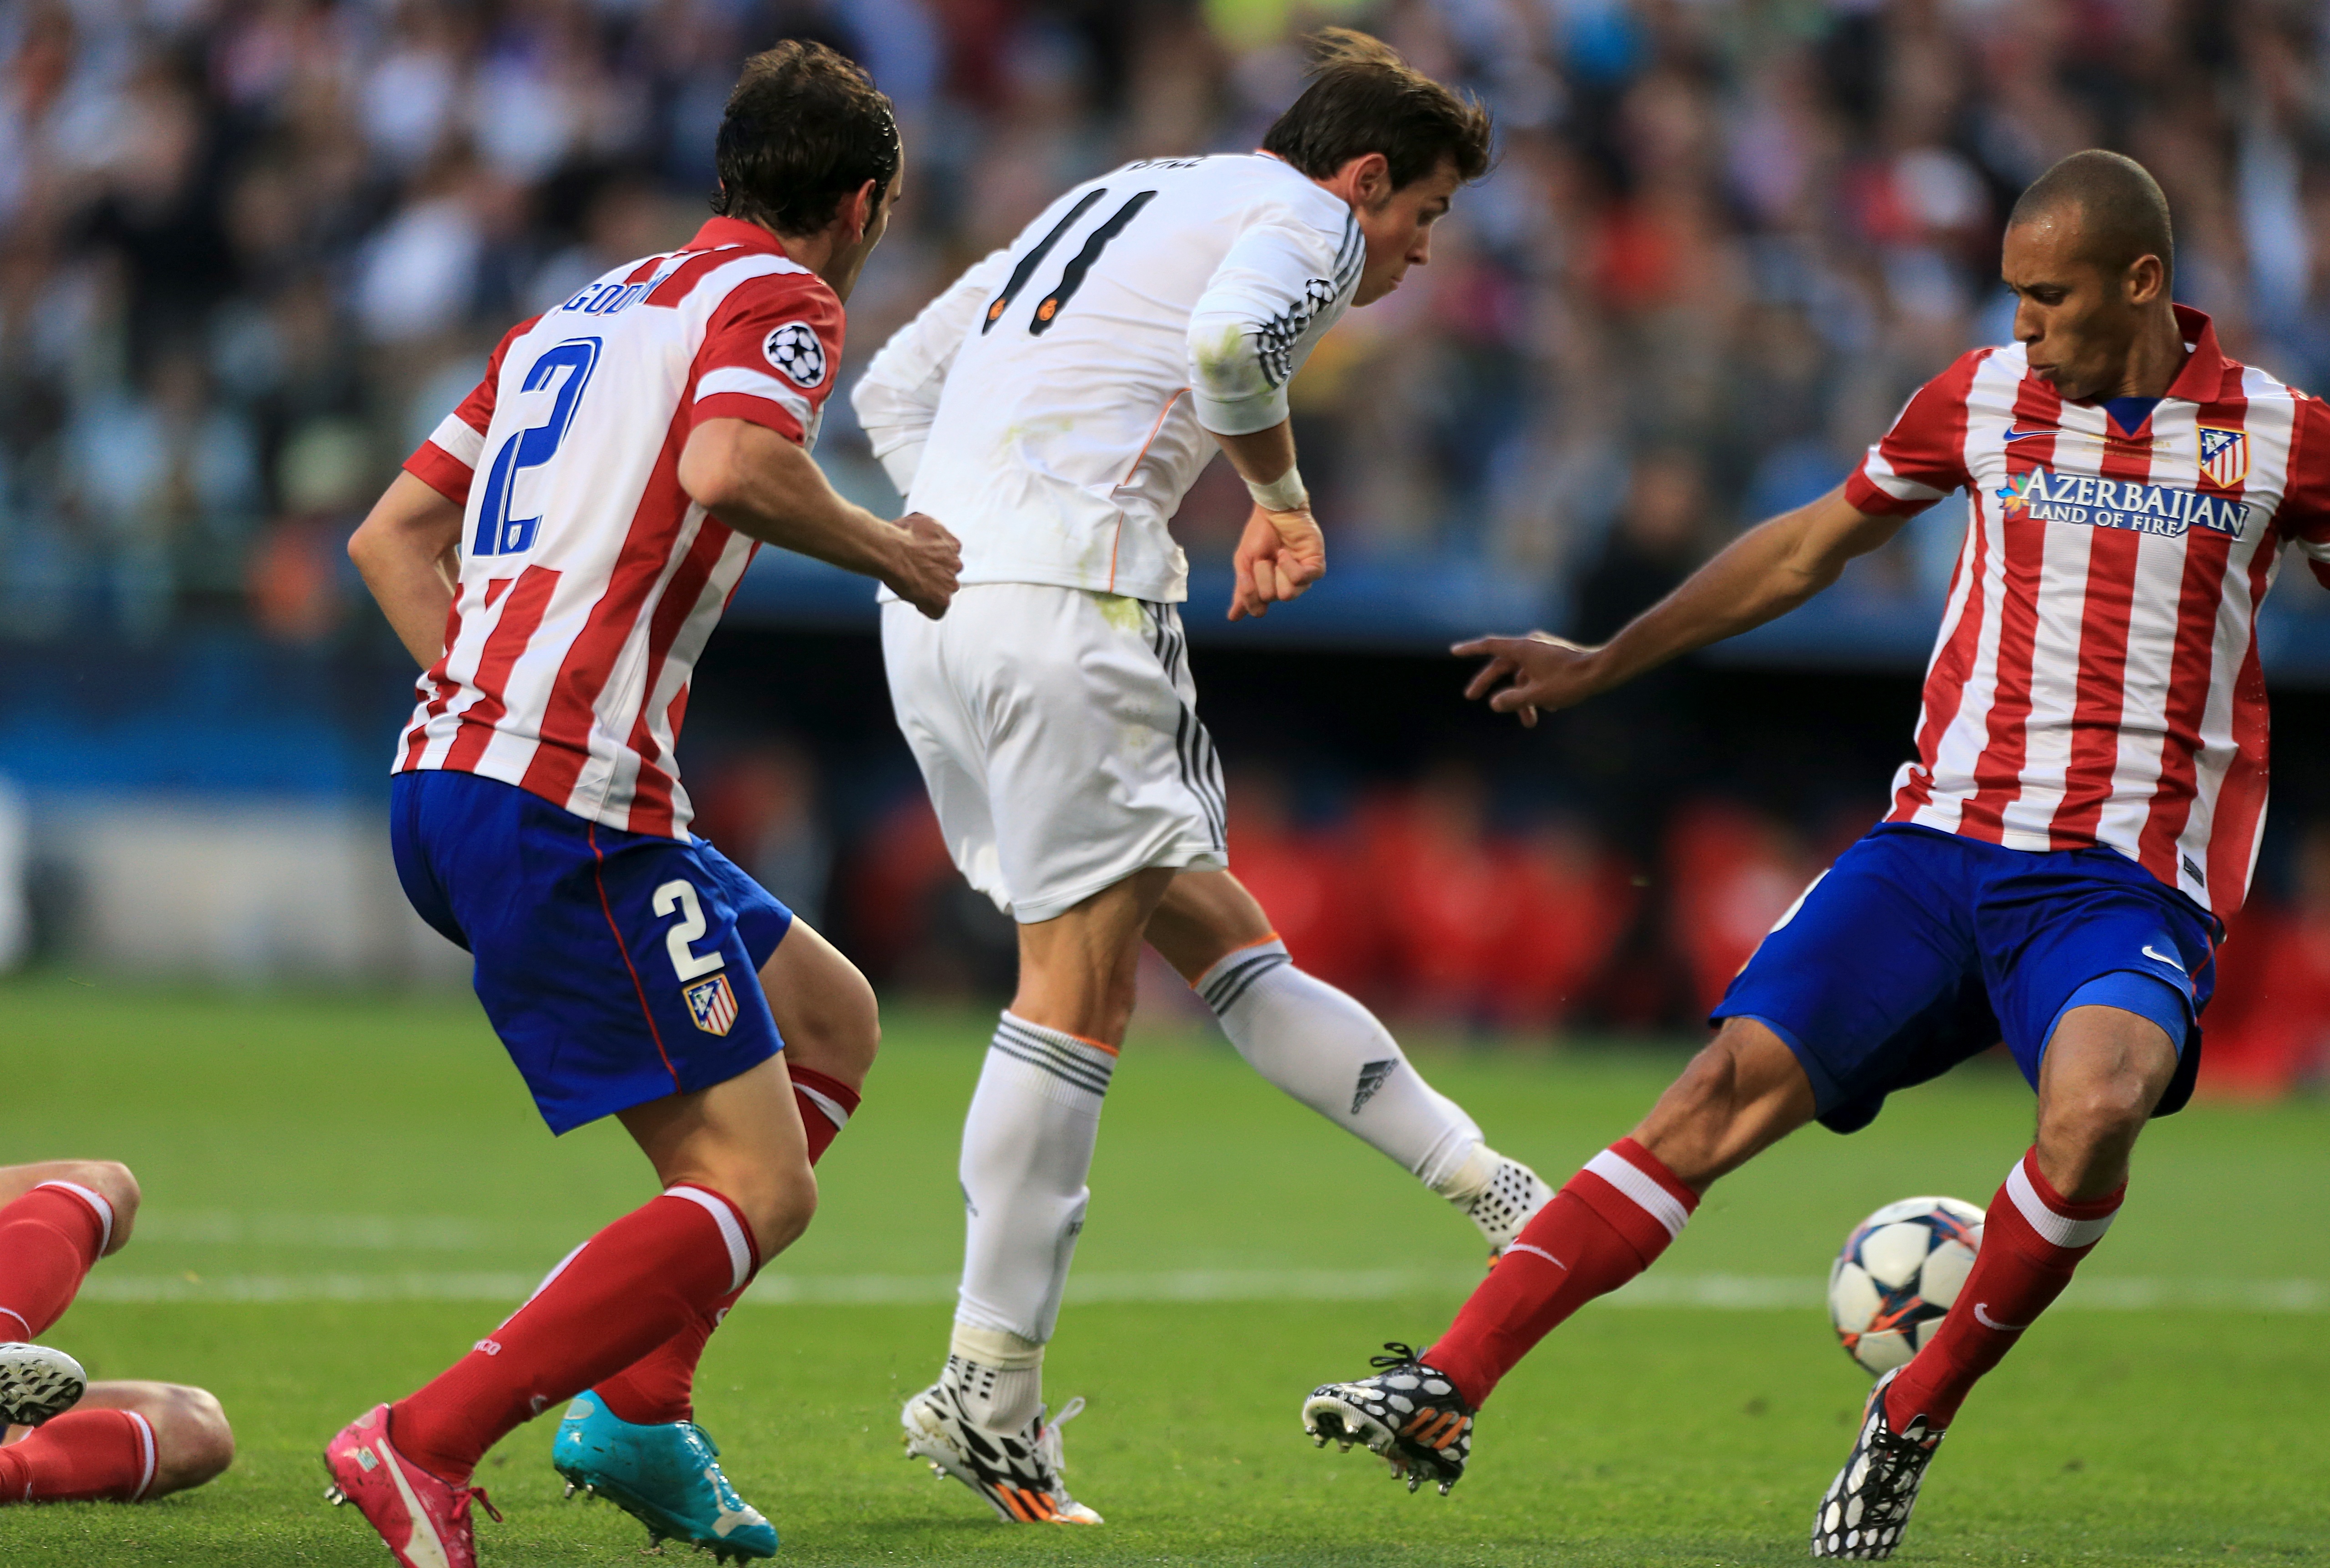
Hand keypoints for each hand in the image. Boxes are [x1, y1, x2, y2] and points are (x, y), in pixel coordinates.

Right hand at [886, 511, 961, 618]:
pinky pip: (937, 611)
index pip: (949, 557)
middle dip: (934, 576)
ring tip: (911, 585)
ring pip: (943, 592)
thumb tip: (928, 535)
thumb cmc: (901, 534)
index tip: (921, 561)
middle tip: (914, 574)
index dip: (933, 561)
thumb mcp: (922, 521)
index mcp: (953, 545)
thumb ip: (932, 531)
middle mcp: (956, 564)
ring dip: (930, 591)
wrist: (891, 550)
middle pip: (947, 576)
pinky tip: (916, 600)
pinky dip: (927, 609)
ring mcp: (950, 583)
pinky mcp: (942, 599)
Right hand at [1229, 504, 1324, 620]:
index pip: (1259, 607)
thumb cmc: (1260, 534)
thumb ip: (1242, 590)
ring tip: (1276, 554)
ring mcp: (1302, 577)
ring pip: (1286, 594)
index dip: (1250, 601)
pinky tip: (1285, 553)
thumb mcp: (1244, 563)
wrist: (1274, 510)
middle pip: (1270, 598)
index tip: (1243, 586)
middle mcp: (1285, 585)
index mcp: (1269, 586)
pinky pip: (1300, 579)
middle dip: (1261, 575)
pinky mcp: (1315, 567)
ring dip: (1274, 572)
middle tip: (1264, 557)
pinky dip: (1289, 566)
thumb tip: (1233, 618)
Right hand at [1452, 631, 1605, 727]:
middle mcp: (1531, 646)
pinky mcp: (1555, 659)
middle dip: (1488, 683)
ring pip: (1522, 675)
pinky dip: (1536, 691)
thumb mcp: (1538, 694)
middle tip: (1472, 697)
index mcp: (1522, 649)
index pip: (1489, 646)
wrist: (1603, 671)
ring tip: (1529, 723)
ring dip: (1521, 697)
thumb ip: (1513, 700)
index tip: (1454, 651)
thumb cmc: (1571, 681)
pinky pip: (1537, 675)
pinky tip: (1549, 708)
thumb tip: (1495, 704)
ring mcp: (1543, 651)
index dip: (1470, 649)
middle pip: (1502, 665)